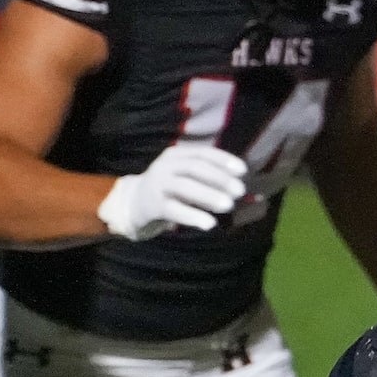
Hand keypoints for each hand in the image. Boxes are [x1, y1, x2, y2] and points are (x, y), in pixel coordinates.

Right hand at [97, 142, 246, 239]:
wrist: (134, 204)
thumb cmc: (171, 191)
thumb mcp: (187, 179)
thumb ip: (210, 180)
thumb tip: (242, 188)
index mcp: (177, 155)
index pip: (202, 153)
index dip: (223, 160)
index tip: (242, 171)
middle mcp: (166, 166)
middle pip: (194, 167)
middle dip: (219, 178)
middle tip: (239, 191)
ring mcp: (158, 184)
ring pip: (184, 186)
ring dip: (208, 195)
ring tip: (228, 205)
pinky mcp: (153, 205)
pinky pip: (174, 210)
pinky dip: (193, 216)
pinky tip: (209, 224)